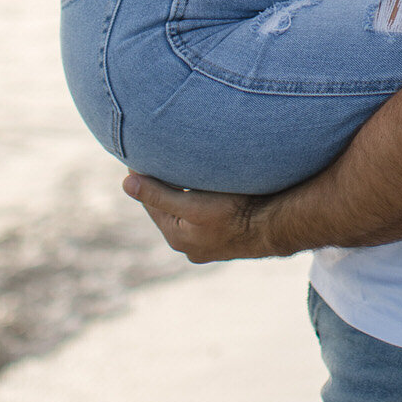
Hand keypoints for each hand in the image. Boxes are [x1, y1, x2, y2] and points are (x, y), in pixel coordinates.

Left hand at [123, 173, 281, 262]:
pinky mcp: (225, 238)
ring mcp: (208, 244)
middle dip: (161, 187)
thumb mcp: (193, 204)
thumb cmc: (236, 213)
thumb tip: (126, 183)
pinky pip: (202, 215)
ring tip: (179, 170)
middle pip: (167, 209)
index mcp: (178, 236)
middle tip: (156, 159)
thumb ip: (159, 195)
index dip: (144, 179)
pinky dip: (198, 200)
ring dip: (181, 193)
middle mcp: (190, 245)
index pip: (151, 203)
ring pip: (185, 212)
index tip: (137, 156)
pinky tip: (205, 187)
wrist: (276, 227)